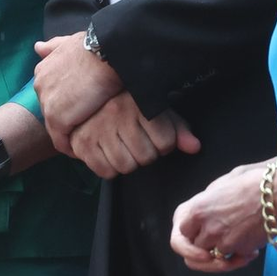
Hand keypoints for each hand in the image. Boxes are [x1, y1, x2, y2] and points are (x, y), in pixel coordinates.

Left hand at [33, 34, 123, 153]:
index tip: (82, 110)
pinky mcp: (58, 120)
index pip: (52, 96)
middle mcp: (40, 87)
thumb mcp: (71, 42)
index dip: (67, 104)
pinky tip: (87, 151)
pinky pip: (63, 142)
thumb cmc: (97, 46)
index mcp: (43, 71)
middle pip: (53, 112)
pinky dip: (74, 149)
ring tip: (89, 142)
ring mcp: (47, 104)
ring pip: (57, 130)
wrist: (108, 53)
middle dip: (68, 121)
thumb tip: (37, 47)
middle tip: (88, 127)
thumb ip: (54, 46)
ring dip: (71, 136)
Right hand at [69, 92, 200, 178]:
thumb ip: (179, 129)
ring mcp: (97, 129)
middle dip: (147, 154)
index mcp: (138, 102)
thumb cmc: (130, 109)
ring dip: (129, 162)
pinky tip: (111, 153)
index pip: (166, 142)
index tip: (156, 136)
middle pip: (146, 157)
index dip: (164, 144)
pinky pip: (106, 172)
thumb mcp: (157, 111)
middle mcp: (116, 113)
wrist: (89, 102)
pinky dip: (110, 168)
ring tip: (125, 147)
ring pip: (126, 167)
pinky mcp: (82, 144)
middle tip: (139, 142)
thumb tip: (194, 147)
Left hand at [170, 161, 268, 272]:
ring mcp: (223, 241)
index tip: (195, 236)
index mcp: (198, 209)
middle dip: (204, 250)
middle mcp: (207, 228)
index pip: (180, 232)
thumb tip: (202, 212)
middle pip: (194, 250)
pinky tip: (251, 250)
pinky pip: (233, 261)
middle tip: (214, 250)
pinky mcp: (240, 251)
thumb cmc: (254, 182)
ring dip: (222, 258)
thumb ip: (207, 200)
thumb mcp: (223, 183)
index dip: (188, 235)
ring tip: (236, 250)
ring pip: (213, 259)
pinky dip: (240, 259)